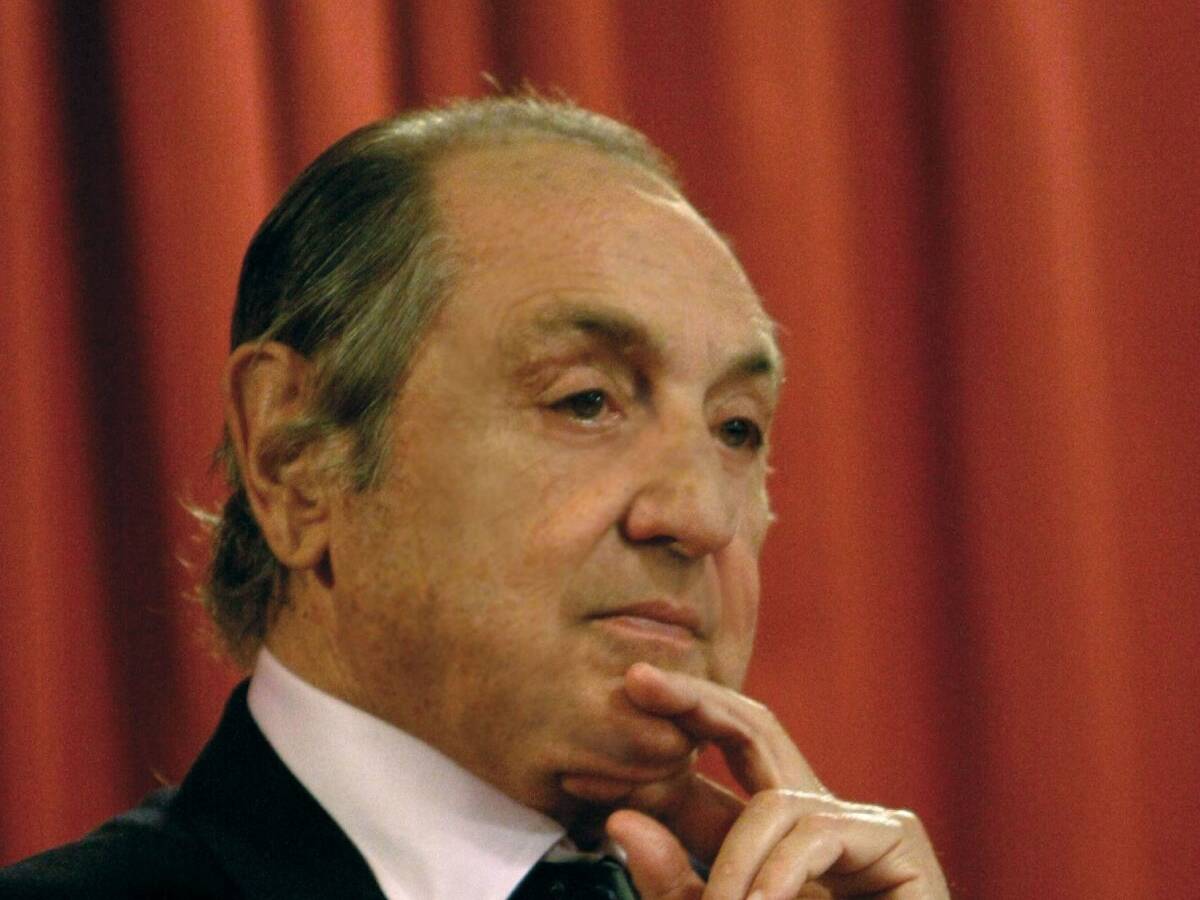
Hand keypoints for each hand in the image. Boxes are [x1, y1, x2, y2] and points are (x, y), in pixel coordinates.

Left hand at [604, 663, 948, 898]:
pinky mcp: (899, 841)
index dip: (671, 726)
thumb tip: (620, 820)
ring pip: (776, 801)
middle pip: (755, 728)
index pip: (718, 756)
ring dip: (735, 863)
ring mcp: (861, 824)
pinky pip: (818, 830)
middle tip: (639, 681)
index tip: (622, 697)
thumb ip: (675, 884)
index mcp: (770, 836)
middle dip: (695, 700)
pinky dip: (780, 872)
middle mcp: (815, 818)